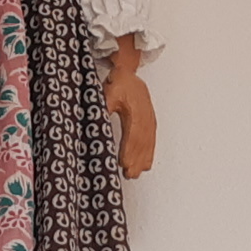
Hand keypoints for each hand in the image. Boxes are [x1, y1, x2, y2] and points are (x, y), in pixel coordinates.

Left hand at [107, 46, 157, 177]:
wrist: (130, 75)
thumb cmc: (119, 84)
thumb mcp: (108, 93)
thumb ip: (105, 106)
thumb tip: (98, 118)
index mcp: (135, 113)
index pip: (132, 135)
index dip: (129, 151)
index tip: (124, 163)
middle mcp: (145, 120)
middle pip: (141, 144)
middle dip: (135, 161)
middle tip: (129, 175)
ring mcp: (149, 122)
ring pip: (147, 145)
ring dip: (142, 160)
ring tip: (135, 174)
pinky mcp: (150, 124)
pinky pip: (151, 141)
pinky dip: (149, 154)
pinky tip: (146, 165)